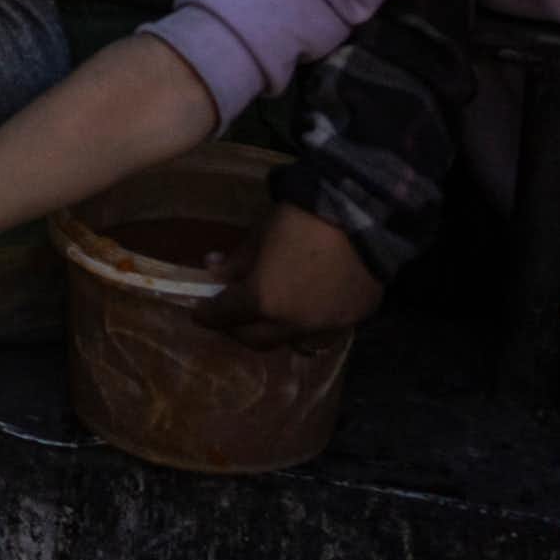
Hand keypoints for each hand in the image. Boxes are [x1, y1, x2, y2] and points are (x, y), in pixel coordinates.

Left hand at [191, 203, 383, 349]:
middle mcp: (291, 324)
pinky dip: (306, 326)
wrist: (361, 217)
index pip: (225, 316)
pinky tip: (305, 309)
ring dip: (274, 331)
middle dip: (237, 330)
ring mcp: (324, 328)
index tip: (198, 313)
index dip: (207, 315)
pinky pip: (321, 334)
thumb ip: (237, 259)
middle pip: (256, 340)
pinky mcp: (350, 323)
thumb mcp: (260, 234)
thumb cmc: (301, 219)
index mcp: (263, 300)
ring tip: (270, 314)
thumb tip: (213, 269)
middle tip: (231, 316)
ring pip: (291, 342)